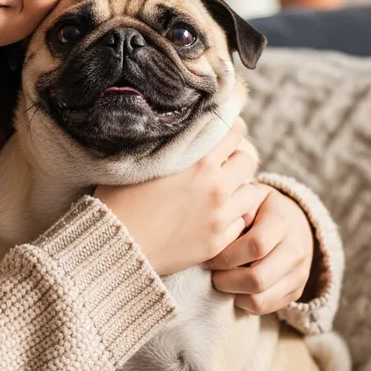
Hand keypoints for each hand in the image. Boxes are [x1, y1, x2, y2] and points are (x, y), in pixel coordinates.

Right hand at [93, 118, 268, 275]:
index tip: (225, 130)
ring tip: (220, 189)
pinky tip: (213, 214)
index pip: (234, 132)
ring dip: (239, 187)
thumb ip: (171, 144)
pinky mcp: (218, 241)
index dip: (231, 127)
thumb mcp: (143, 160)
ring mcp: (220, 216)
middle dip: (237, 157)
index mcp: (198, 162)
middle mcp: (216, 187)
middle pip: (248, 160)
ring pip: (252, 192)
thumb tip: (181, 126)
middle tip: (223, 161)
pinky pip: (241, 221)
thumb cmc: (120, 199)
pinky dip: (233, 215)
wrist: (118, 244)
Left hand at [204, 187, 313, 313]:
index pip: (255, 246)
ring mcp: (299, 273)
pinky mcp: (297, 290)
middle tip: (211, 272)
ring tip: (220, 280)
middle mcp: (295, 250)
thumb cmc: (261, 207)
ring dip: (233, 293)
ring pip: (261, 298)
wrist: (296, 221)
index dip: (227, 255)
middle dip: (226, 279)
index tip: (209, 255)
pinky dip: (245, 303)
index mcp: (282, 222)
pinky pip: (268, 307)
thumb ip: (235, 204)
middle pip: (258, 278)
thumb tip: (213, 219)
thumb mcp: (250, 196)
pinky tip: (234, 288)